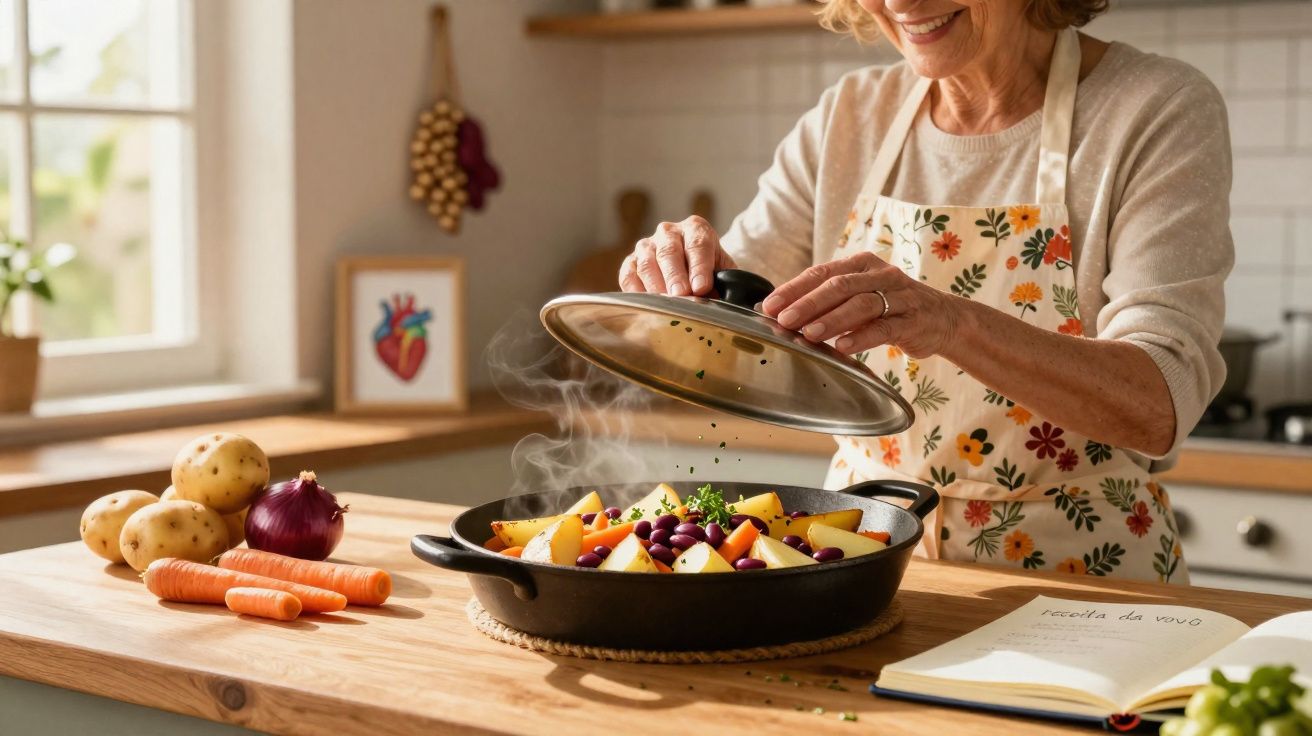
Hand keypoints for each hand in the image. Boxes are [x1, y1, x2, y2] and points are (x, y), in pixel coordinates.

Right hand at [619, 215, 736, 295]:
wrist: (689, 267)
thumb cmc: (709, 271)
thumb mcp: (724, 271)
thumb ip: (733, 282)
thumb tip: (746, 304)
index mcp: (696, 229)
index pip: (698, 244)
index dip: (700, 266)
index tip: (702, 287)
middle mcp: (669, 232)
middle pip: (670, 252)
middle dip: (676, 275)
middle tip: (682, 295)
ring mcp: (647, 246)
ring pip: (647, 262)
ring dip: (655, 284)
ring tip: (664, 304)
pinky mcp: (630, 262)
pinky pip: (629, 275)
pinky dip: (635, 290)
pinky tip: (645, 304)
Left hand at [761, 252, 961, 358]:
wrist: (942, 319)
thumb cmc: (891, 308)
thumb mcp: (859, 298)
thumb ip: (827, 303)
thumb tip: (781, 314)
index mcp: (861, 264)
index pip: (822, 272)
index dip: (794, 288)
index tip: (769, 305)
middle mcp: (880, 274)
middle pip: (839, 286)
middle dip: (808, 303)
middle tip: (783, 319)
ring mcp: (899, 295)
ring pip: (861, 305)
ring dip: (831, 320)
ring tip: (808, 334)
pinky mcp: (912, 320)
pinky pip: (884, 328)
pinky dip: (861, 337)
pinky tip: (842, 346)